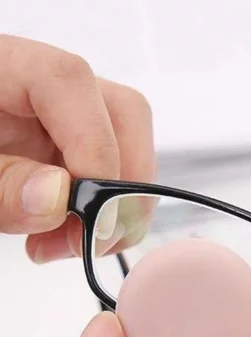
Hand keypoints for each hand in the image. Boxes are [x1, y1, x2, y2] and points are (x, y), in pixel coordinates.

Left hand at [0, 35, 155, 261]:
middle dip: (123, 185)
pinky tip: (65, 238)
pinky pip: (115, 176)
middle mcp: (45, 89)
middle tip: (92, 238)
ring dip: (116, 209)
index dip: (94, 146)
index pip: (70, 83)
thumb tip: (57, 196)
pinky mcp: (72, 151)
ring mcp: (66, 120)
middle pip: (123, 114)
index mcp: (2, 68)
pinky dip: (105, 215)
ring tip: (66, 246)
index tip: (89, 212)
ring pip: (129, 149)